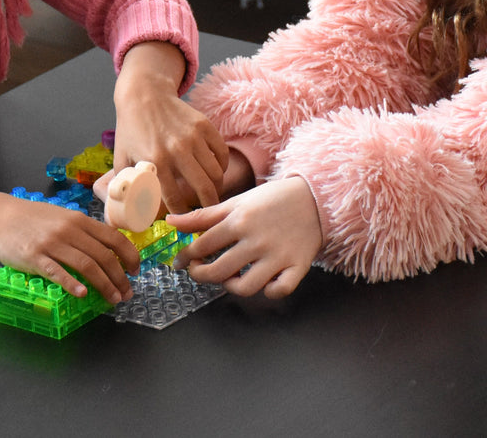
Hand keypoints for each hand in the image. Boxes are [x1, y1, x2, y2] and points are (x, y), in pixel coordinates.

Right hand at [0, 188, 140, 303]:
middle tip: (126, 293)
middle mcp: (69, 230)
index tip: (135, 271)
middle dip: (120, 277)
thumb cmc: (32, 218)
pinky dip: (72, 284)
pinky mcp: (34, 257)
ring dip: (104, 285)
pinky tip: (82, 294)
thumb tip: (107, 248)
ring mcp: (52, 243)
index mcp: (79, 220)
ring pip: (86, 265)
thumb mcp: (61, 217)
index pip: (113, 237)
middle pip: (103, 256)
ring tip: (112, 299)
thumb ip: (82, 230)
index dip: (129, 256)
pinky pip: (57, 272)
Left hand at [113, 41, 227, 212]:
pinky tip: (216, 172)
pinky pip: (221, 152)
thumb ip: (124, 186)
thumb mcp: (121, 158)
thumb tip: (119, 214)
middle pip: (203, 188)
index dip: (180, 214)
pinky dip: (222, 166)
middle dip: (208, 206)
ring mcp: (193, 136)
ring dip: (217, 187)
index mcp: (155, 160)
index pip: (173, 198)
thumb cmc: (131, 129)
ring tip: (212, 194)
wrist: (144, 94)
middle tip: (208, 213)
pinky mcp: (204, 125)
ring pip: (216, 172)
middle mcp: (177, 149)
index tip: (183, 220)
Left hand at [168, 176, 321, 298]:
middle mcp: (256, 240)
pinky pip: (280, 290)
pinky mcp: (297, 266)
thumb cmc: (271, 199)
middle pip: (218, 271)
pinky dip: (270, 291)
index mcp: (239, 221)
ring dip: (232, 287)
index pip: (202, 245)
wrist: (315, 196)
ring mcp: (278, 255)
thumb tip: (171, 222)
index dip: (185, 257)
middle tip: (199, 271)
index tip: (179, 262)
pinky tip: (264, 282)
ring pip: (246, 287)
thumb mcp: (236, 202)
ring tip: (230, 277)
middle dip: (201, 275)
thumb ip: (203, 215)